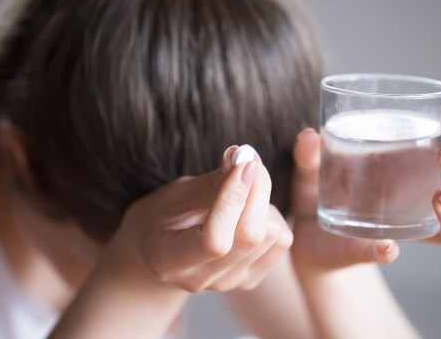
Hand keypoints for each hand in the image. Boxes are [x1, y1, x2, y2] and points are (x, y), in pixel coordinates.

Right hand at [109, 146, 292, 291]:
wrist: (158, 254)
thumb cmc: (160, 218)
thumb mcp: (175, 195)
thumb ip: (212, 182)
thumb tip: (243, 157)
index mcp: (169, 261)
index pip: (214, 240)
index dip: (233, 198)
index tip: (243, 162)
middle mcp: (201, 278)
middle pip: (250, 237)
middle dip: (257, 190)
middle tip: (249, 161)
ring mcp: (229, 283)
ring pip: (271, 235)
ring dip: (264, 202)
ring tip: (242, 191)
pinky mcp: (251, 279)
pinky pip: (281, 240)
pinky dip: (273, 216)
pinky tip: (251, 210)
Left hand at [290, 110, 440, 270]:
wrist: (301, 231)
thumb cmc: (321, 189)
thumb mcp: (313, 166)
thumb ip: (311, 153)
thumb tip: (310, 135)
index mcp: (411, 170)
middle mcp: (418, 200)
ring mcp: (402, 229)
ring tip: (440, 196)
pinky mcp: (371, 251)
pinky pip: (388, 254)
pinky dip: (388, 251)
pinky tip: (388, 246)